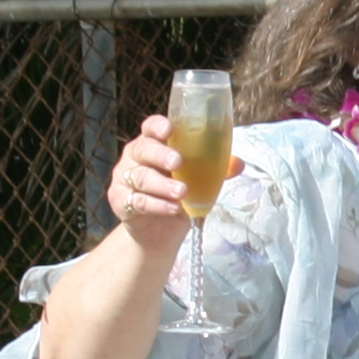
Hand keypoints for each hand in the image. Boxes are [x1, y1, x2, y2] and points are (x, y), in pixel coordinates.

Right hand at [107, 113, 235, 252]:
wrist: (158, 232)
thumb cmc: (177, 195)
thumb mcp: (197, 180)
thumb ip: (214, 169)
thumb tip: (238, 164)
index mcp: (153, 144)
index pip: (150, 128)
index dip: (158, 126)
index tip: (170, 129)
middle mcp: (134, 157)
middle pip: (143, 149)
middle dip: (161, 155)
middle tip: (179, 162)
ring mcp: (124, 179)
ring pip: (141, 177)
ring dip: (163, 185)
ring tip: (183, 192)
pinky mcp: (120, 201)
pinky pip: (138, 201)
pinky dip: (158, 205)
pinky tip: (174, 208)